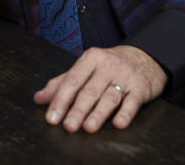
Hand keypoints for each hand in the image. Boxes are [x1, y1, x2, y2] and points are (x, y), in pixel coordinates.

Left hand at [33, 45, 167, 132]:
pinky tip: (118, 123)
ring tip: (88, 127)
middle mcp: (108, 65)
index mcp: (91, 58)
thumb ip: (62, 82)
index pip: (72, 80)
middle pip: (90, 90)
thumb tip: (38, 98)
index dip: (61, 100)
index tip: (52, 118)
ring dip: (99, 113)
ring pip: (110, 97)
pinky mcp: (141, 88)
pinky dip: (126, 113)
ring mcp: (126, 76)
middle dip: (78, 109)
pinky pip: (133, 101)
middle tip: (68, 126)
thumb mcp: (86, 68)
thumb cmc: (110, 65)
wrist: (146, 57)